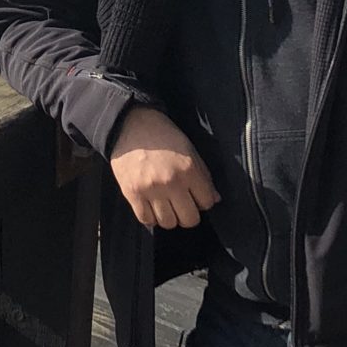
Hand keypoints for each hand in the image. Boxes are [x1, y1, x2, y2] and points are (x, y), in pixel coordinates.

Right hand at [108, 107, 219, 229]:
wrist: (130, 124)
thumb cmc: (163, 135)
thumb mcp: (189, 149)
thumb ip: (203, 175)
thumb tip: (215, 199)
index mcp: (189, 169)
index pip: (206, 202)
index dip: (203, 200)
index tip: (196, 195)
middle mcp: (171, 182)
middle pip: (189, 219)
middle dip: (189, 214)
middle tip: (183, 204)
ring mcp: (150, 189)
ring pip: (168, 223)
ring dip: (170, 217)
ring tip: (166, 205)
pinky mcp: (132, 193)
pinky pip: (146, 219)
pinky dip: (151, 217)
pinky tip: (152, 206)